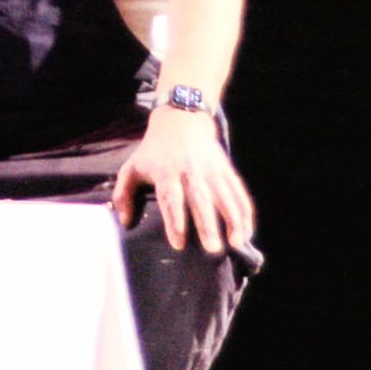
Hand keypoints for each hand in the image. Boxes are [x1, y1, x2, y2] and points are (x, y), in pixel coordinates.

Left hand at [111, 108, 253, 253]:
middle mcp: (191, 170)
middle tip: (212, 249)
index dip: (175, 220)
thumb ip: (123, 195)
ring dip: (233, 220)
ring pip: (225, 196)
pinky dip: (244, 210)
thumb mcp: (131, 167)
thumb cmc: (153, 152)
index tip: (179, 243)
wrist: (182, 120)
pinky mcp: (226, 169)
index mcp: (166, 171)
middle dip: (208, 225)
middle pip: (201, 199)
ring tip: (237, 242)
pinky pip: (238, 191)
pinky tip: (247, 230)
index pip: (171, 198)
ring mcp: (212, 169)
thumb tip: (125, 223)